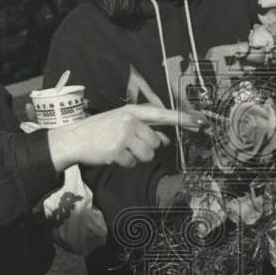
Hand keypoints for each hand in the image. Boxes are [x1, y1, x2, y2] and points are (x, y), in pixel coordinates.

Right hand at [47, 105, 205, 170]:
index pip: (163, 114)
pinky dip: (125, 163)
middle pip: (156, 142)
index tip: (201, 122)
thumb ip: (145, 129)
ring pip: (147, 155)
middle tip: (129, 145)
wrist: (74, 139)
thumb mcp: (123, 123)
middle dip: (146, 148)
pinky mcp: (116, 150)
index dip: (183, 119)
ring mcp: (123, 135)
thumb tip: (165, 140)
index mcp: (132, 111)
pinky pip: (132, 163)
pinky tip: (112, 156)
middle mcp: (130, 120)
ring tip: (121, 150)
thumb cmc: (101, 131)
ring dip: (136, 157)